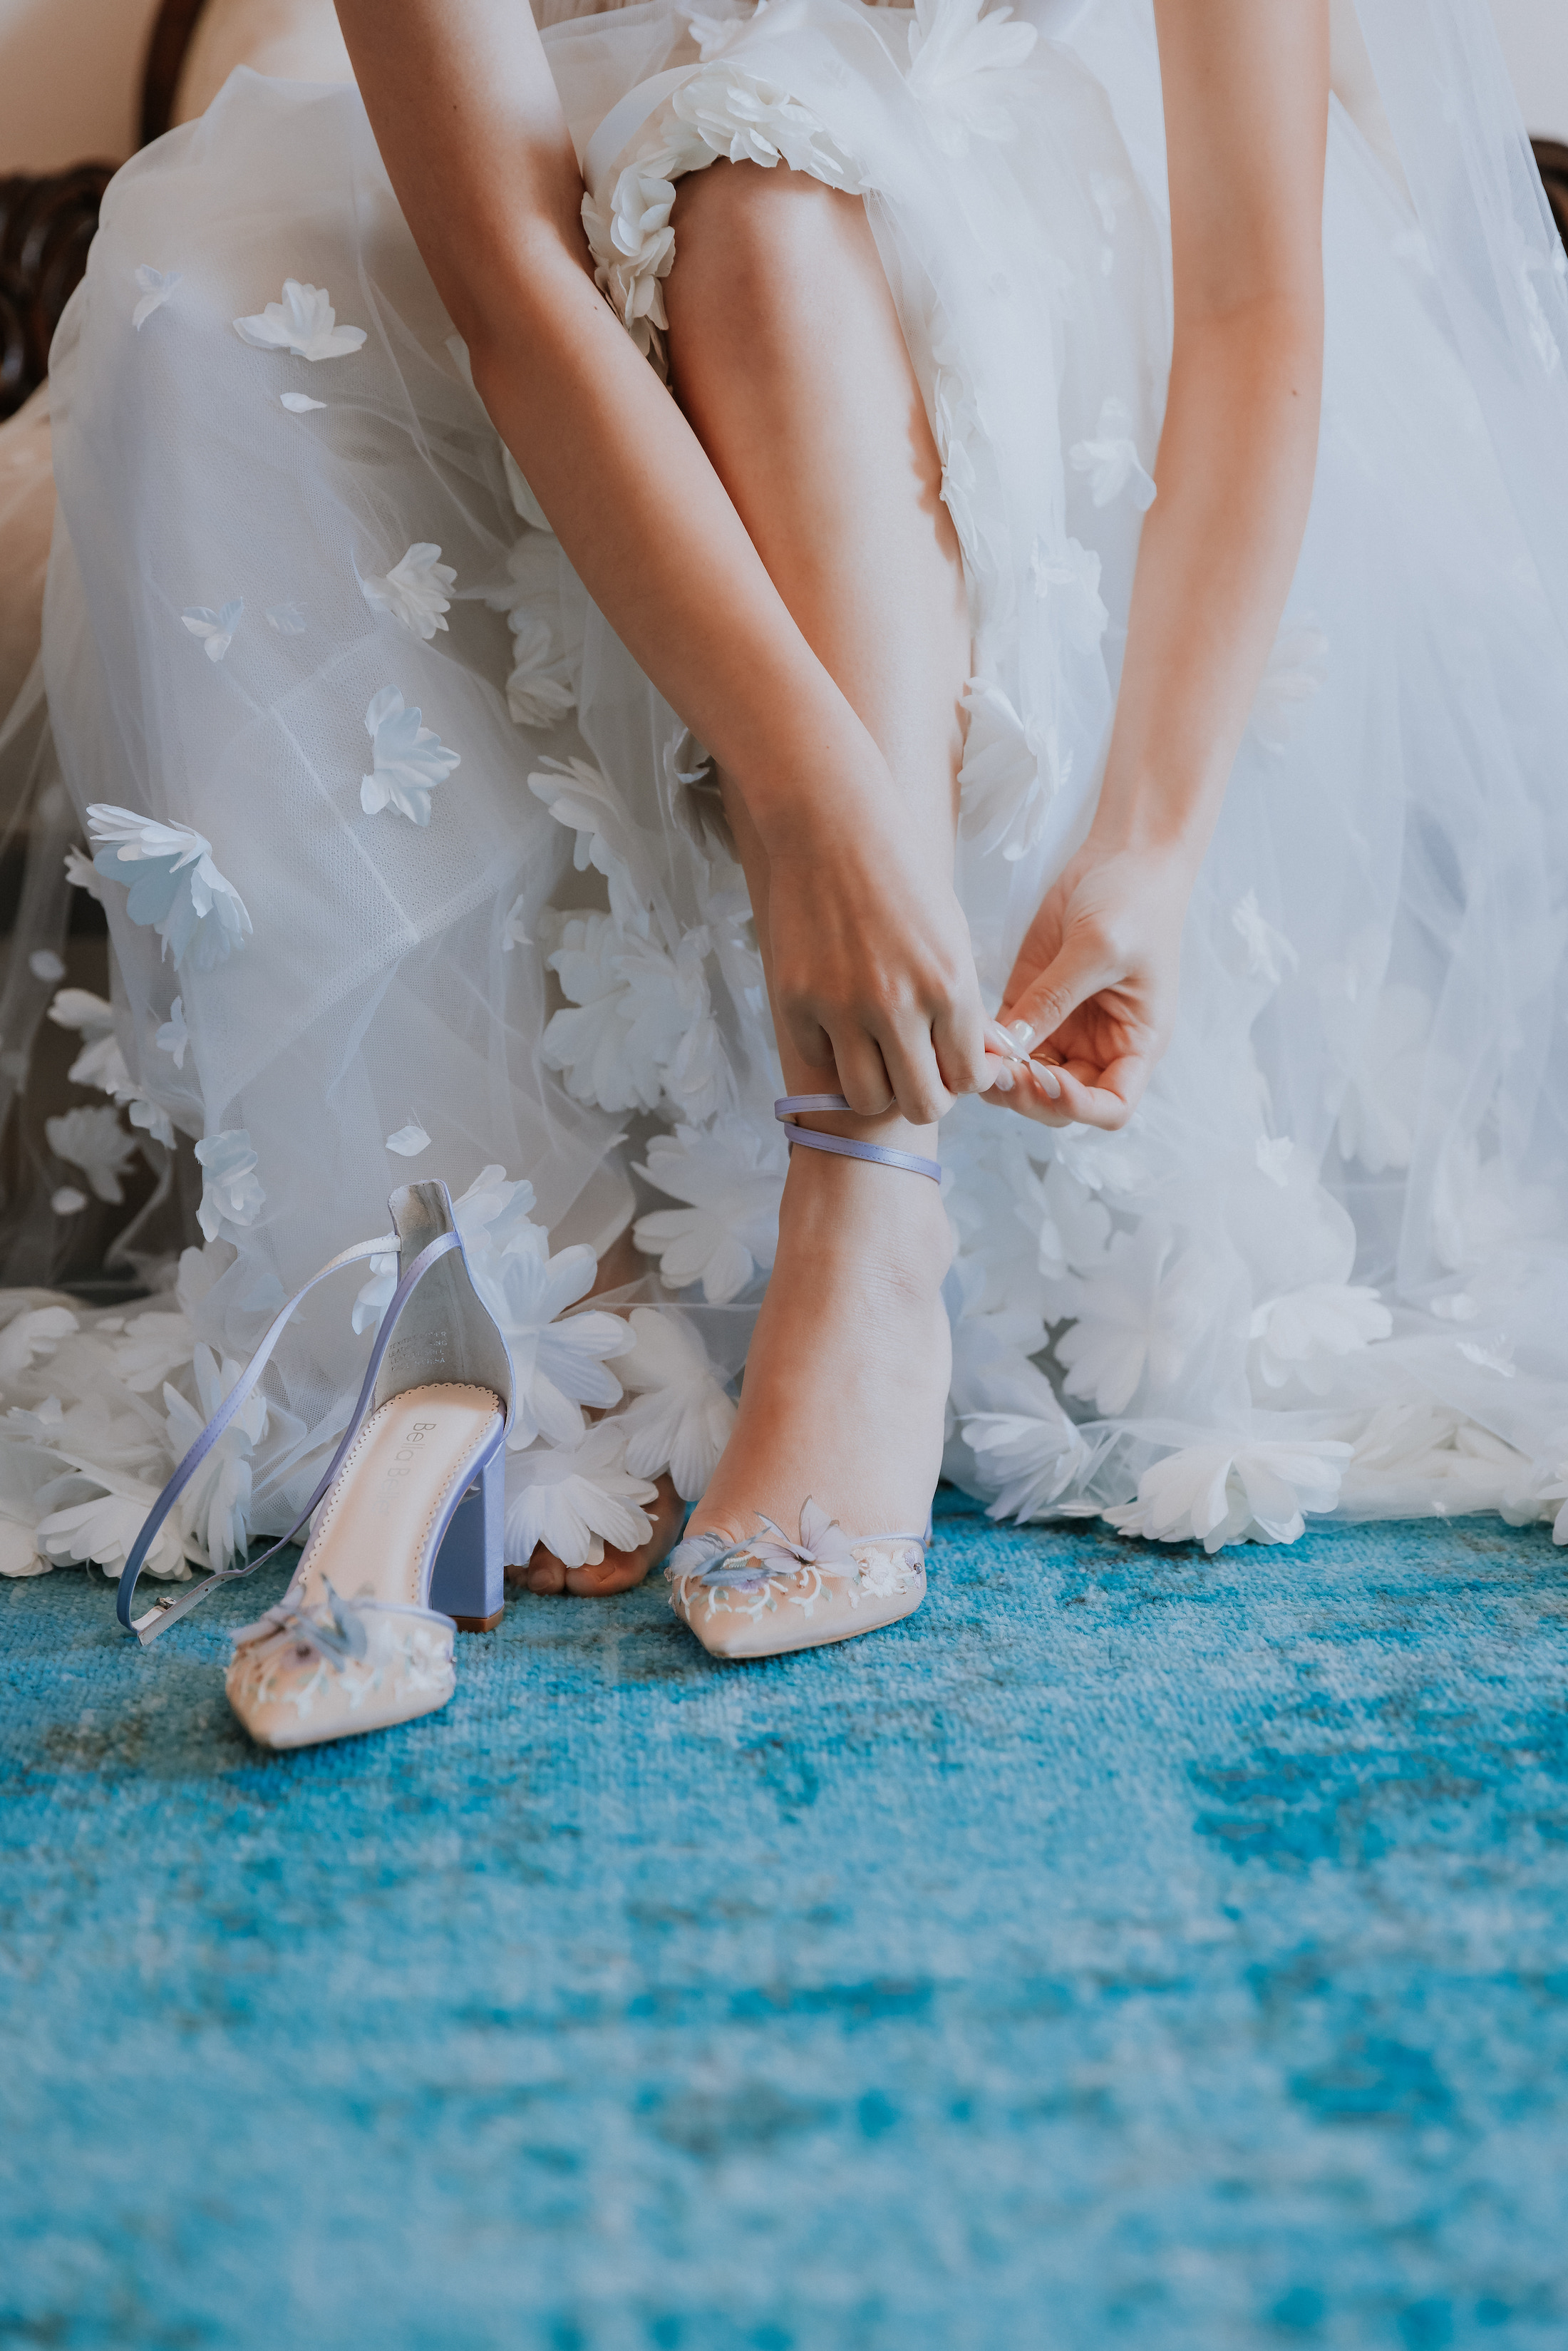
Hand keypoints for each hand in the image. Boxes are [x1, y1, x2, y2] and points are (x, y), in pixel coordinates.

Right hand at [763, 788, 991, 1123]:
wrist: (832, 827)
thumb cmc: (902, 879)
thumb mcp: (951, 939)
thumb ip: (964, 1008)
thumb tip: (977, 1069)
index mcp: (949, 986)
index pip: (968, 1079)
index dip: (961, 1081)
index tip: (948, 1064)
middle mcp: (898, 1004)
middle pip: (921, 1104)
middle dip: (922, 1097)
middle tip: (913, 1072)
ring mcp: (842, 1007)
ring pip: (867, 1099)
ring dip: (875, 1088)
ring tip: (875, 1057)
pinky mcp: (797, 1002)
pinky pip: (820, 1061)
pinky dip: (831, 1051)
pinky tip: (837, 1016)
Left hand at [985, 839, 1193, 1130]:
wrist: (1122, 857)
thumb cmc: (1133, 902)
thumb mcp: (1098, 948)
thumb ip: (1056, 998)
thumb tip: (1015, 1047)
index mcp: (1134, 1044)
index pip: (1112, 1107)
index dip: (1079, 1108)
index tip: (1050, 1081)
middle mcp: (1098, 1047)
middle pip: (1060, 1102)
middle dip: (1029, 1096)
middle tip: (999, 1072)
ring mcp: (1062, 1028)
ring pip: (1025, 1081)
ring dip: (1001, 1078)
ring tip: (979, 1053)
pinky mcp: (1030, 1005)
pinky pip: (1004, 1044)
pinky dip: (986, 1047)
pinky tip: (969, 1030)